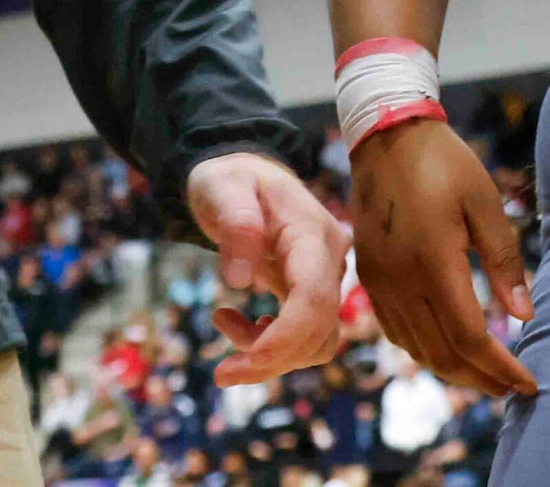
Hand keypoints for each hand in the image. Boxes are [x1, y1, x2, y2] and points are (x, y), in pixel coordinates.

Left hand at [186, 152, 349, 385]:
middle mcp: (328, 260)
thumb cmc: (231, 179)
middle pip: (318, 331)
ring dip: (269, 355)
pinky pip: (303, 336)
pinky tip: (235, 322)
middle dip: (272, 360)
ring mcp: (324, 279)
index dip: (285, 338)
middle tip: (220, 373)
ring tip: (223, 323)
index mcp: (312, 234)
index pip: (313, 298)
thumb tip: (239, 280)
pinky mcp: (312, 293)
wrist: (244, 176)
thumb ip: (235, 224)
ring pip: (315, 342)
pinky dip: (270, 345)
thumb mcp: (222, 188)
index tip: (245, 362)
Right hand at [347, 120, 536, 396]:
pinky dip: (424, 350)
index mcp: (433, 261)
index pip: (469, 337)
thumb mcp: (484, 202)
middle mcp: (400, 280)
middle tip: (511, 390)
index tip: (528, 383)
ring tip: (485, 377)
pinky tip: (446, 348)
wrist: (386, 136)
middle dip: (480, 379)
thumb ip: (504, 260)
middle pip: (441, 353)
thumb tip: (524, 317)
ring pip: (416, 348)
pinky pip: (395, 331)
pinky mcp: (368, 276)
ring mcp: (379, 281)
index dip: (500, 367)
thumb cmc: (444, 163)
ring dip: (452, 370)